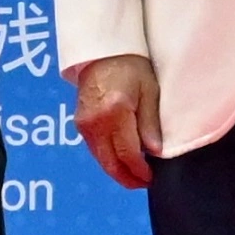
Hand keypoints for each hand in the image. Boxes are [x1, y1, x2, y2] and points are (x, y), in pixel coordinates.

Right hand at [73, 53, 158, 186]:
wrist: (102, 51)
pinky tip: (121, 160)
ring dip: (116, 170)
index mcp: (116, 112)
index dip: (139, 170)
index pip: (127, 152)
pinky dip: (107, 158)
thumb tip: (154, 152)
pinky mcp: (80, 124)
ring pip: (100, 158)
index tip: (150, 178)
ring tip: (135, 174)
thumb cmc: (131, 66)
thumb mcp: (149, 91)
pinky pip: (94, 149)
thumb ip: (150, 123)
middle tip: (143, 183)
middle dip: (126, 177)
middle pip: (109, 162)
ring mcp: (84, 124)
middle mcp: (96, 122)